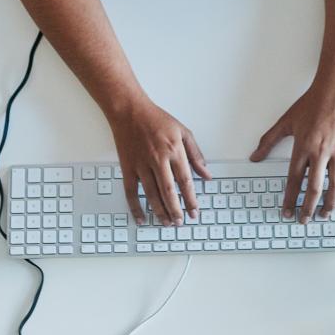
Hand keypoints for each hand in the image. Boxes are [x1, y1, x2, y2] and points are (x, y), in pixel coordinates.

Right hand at [108, 98, 208, 224]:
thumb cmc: (157, 119)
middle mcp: (158, 159)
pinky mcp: (128, 168)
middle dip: (176, 210)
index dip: (191, 199)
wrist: (130, 111)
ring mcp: (141, 165)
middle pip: (168, 192)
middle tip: (181, 222)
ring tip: (167, 223)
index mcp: (174, 151)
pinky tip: (141, 218)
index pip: (185, 181)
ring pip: (151, 195)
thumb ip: (196, 155)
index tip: (195, 212)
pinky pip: (131, 192)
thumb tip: (206, 174)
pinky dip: (135, 208)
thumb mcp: (183, 132)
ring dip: (160, 212)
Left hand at [251, 79, 334, 221]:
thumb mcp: (286, 121)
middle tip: (304, 221)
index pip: (293, 180)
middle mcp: (320, 152)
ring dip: (329, 204)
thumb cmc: (311, 104)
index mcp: (302, 146)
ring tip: (324, 216)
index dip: (289, 199)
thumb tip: (254, 157)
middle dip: (308, 208)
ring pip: (334, 186)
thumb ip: (268, 140)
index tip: (286, 212)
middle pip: (313, 188)